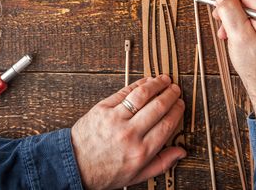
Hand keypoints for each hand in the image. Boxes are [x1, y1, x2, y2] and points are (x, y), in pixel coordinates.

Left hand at [71, 75, 185, 189]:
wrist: (74, 166)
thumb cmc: (105, 172)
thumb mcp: (137, 175)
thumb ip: (162, 163)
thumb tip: (181, 152)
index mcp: (141, 151)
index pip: (167, 124)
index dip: (177, 111)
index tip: (180, 105)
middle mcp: (130, 134)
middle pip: (158, 107)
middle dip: (170, 95)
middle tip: (175, 90)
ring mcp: (115, 119)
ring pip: (142, 95)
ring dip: (156, 84)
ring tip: (164, 80)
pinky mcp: (102, 109)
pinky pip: (124, 92)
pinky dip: (138, 84)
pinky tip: (146, 81)